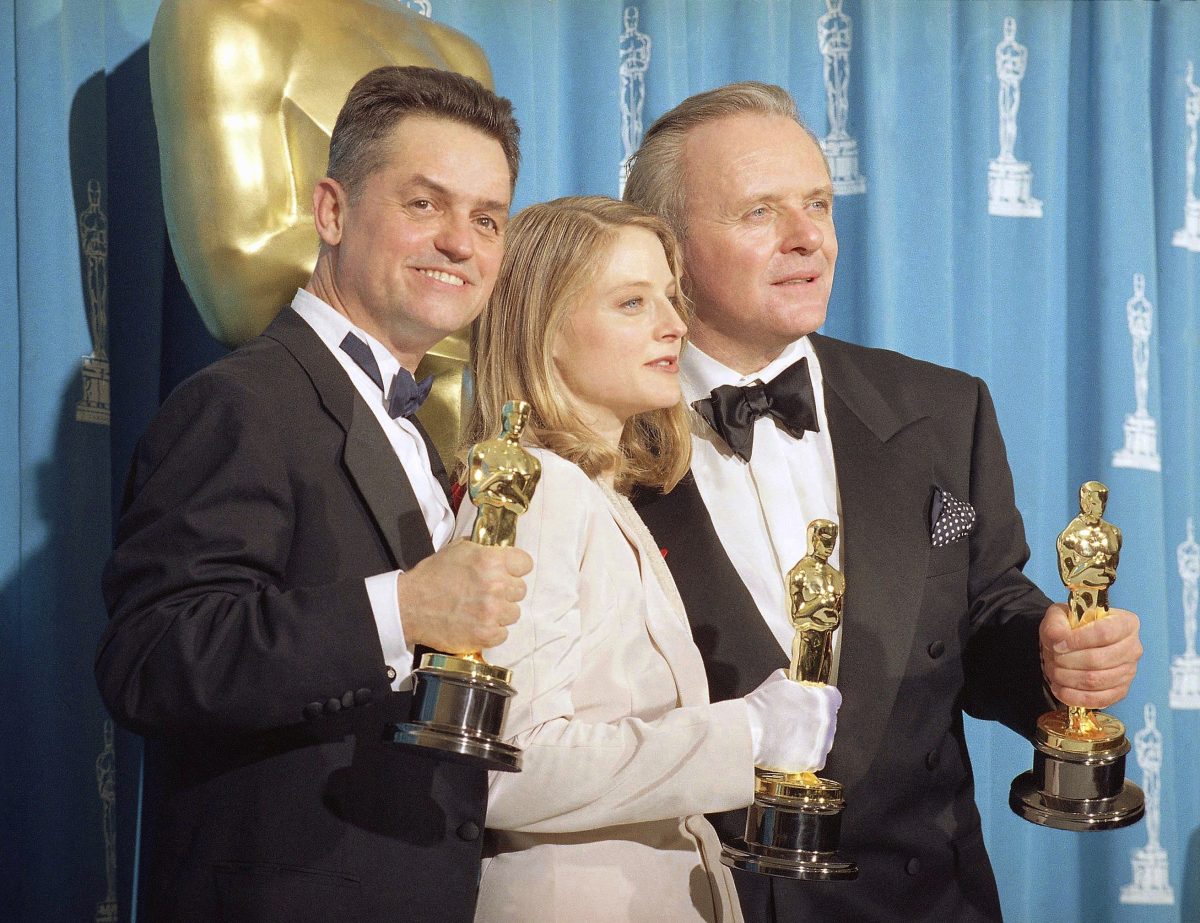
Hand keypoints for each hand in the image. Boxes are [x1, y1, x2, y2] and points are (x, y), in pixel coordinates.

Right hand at [396, 539, 532, 653]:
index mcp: (490, 560)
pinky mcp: (486, 634)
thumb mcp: (458, 549)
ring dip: (500, 613)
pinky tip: (476, 623)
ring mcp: (492, 611)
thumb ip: (485, 550)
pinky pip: (503, 634)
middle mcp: (495, 585)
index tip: (507, 573)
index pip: (525, 564)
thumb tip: (503, 551)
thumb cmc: (432, 576)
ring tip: (479, 610)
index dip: (515, 568)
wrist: (409, 606)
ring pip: (514, 613)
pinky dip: (491, 631)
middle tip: (487, 593)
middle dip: (506, 591)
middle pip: (520, 590)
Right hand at [744, 668, 841, 772]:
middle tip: (795, 722)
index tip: (815, 703)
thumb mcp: (777, 679)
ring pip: (822, 741)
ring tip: (790, 737)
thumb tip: (792, 680)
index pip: (834, 698)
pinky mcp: (814, 761)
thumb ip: (792, 680)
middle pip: (828, 721)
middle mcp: (827, 722)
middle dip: (814, 720)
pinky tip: (791, 750)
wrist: (748, 731)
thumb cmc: (761, 706)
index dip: (822, 699)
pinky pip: (816, 760)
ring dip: (811, 739)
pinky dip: (805, 757)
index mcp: (823, 700)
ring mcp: (822, 743)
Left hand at [1039, 603, 1141, 708]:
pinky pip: (1098, 699)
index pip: (1104, 633)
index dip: (1078, 640)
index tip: (1058, 645)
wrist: (1073, 644)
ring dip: (1068, 678)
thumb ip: (1056, 623)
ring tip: (1054, 672)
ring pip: (1096, 680)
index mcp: (1126, 623)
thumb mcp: (1059, 615)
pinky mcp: (1120, 691)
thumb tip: (1057, 636)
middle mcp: (1133, 648)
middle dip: (1068, 661)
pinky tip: (1060, 689)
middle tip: (1053, 659)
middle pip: (1099, 659)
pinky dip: (1074, 697)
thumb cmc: (1072, 628)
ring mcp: (1129, 672)